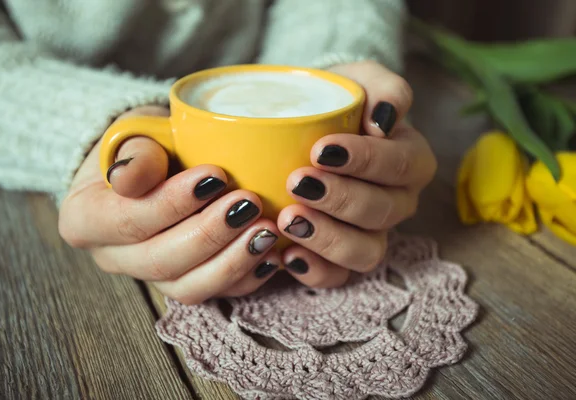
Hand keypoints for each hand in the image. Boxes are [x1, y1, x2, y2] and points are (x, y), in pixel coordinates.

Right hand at [58, 106, 279, 304]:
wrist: (156, 162)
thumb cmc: (144, 144)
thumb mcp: (132, 133)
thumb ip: (133, 154)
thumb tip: (126, 180)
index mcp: (85, 220)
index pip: (127, 220)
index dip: (172, 204)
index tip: (215, 175)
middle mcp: (114, 257)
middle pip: (160, 261)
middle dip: (210, 235)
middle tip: (248, 204)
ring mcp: (150, 275)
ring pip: (188, 287)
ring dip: (232, 262)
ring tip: (266, 231)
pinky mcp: (184, 281)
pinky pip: (215, 293)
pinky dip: (247, 277)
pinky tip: (272, 255)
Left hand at [277, 61, 436, 287]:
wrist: (305, 125)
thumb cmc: (337, 102)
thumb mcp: (360, 79)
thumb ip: (384, 88)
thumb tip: (383, 119)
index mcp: (410, 160)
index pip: (401, 165)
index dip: (366, 162)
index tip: (321, 149)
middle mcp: (396, 202)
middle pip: (382, 211)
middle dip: (340, 199)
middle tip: (297, 182)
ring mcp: (371, 234)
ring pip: (366, 252)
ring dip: (327, 239)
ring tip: (288, 221)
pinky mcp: (341, 257)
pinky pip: (338, 277)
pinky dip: (314, 271)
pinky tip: (286, 255)